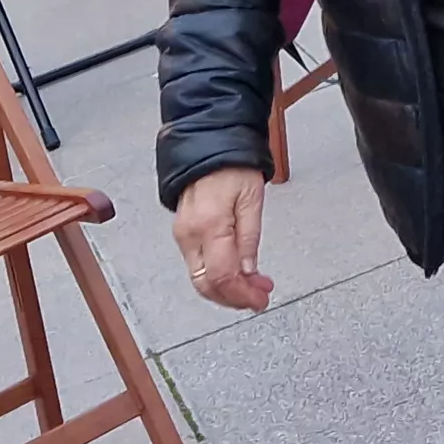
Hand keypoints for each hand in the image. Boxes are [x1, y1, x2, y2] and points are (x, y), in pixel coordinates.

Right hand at [172, 167, 274, 311]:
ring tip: (253, 286)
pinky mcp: (182, 233)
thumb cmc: (232, 165)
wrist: (208, 144)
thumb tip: (248, 271)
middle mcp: (189, 234)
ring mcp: (182, 234)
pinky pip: (198, 265)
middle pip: (206, 284)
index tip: (261, 299)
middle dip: (234, 298)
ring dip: (226, 289)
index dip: (242, 295)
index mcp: (209, 225)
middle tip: (259, 297)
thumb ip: (249, 239)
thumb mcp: (252, 199)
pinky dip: (217, 276)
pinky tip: (236, 273)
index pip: (222, 276)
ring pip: (200, 278)